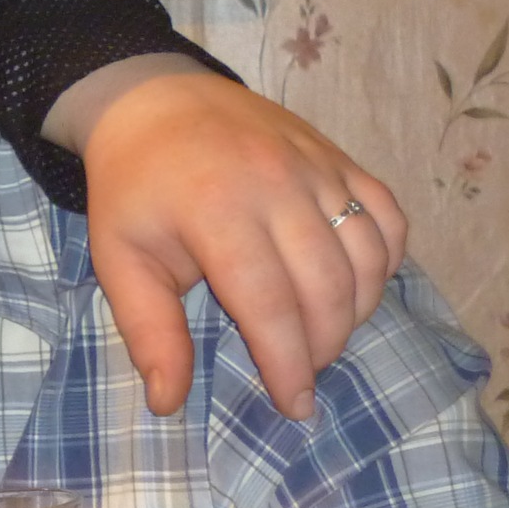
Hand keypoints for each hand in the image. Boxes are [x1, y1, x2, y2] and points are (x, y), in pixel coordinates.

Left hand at [54, 59, 406, 418]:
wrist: (157, 102)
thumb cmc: (135, 189)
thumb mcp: (120, 260)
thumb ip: (150, 332)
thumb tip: (168, 403)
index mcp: (216, 211)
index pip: (270, 304)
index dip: (288, 363)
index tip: (293, 405)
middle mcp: (276, 184)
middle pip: (327, 286)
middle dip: (324, 346)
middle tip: (304, 376)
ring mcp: (316, 166)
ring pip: (366, 255)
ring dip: (356, 310)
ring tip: (325, 339)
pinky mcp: (340, 156)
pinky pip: (388, 214)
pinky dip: (385, 260)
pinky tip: (357, 288)